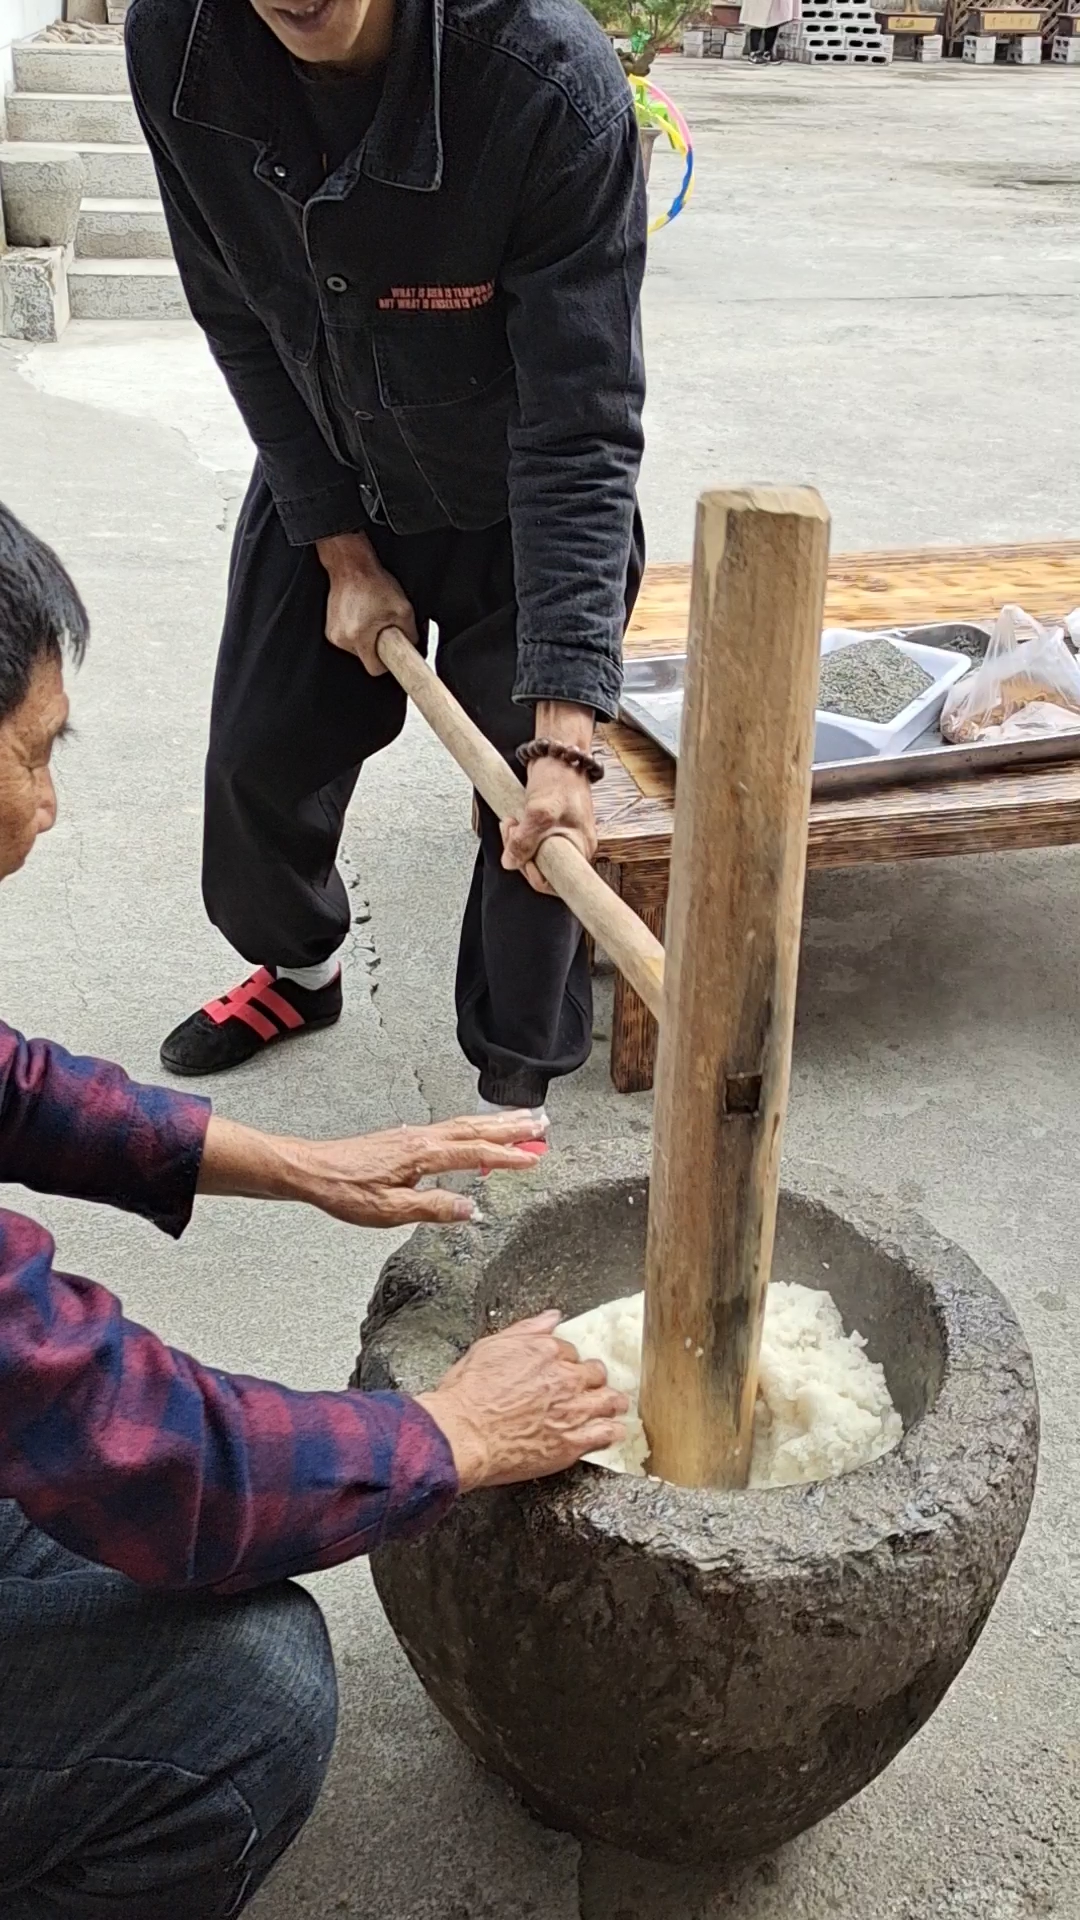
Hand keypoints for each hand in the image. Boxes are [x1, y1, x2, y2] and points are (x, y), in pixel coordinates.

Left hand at [198, 1111, 544, 1226]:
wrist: (311, 1170)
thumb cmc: (344, 1190)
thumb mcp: (390, 1211)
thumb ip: (433, 1208)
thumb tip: (470, 1209)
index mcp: (423, 1154)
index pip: (475, 1153)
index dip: (508, 1156)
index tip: (534, 1157)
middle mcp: (422, 1139)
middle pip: (476, 1129)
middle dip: (512, 1127)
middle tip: (542, 1123)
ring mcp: (414, 1136)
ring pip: (464, 1125)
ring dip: (495, 1123)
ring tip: (521, 1121)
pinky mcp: (405, 1140)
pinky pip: (450, 1128)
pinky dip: (473, 1127)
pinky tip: (475, 1133)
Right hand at [316, 531, 417, 675]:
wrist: (351, 566)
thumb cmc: (373, 583)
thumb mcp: (403, 609)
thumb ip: (411, 634)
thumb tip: (411, 647)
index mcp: (358, 637)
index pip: (374, 669)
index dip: (386, 663)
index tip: (390, 654)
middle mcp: (342, 638)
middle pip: (365, 659)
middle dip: (376, 647)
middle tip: (383, 626)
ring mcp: (333, 633)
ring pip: (357, 649)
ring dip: (366, 638)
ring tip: (371, 617)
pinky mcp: (330, 628)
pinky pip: (348, 639)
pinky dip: (356, 631)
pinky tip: (361, 615)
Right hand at [417, 1309, 627, 1491]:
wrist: (462, 1434)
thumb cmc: (468, 1393)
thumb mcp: (490, 1347)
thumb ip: (526, 1329)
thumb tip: (552, 1317)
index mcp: (546, 1351)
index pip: (570, 1351)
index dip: (566, 1362)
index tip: (562, 1370)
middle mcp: (565, 1378)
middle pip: (595, 1373)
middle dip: (592, 1378)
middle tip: (588, 1387)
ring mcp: (572, 1410)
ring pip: (609, 1401)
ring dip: (610, 1401)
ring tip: (611, 1405)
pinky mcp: (573, 1442)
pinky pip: (606, 1434)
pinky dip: (611, 1431)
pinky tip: (610, 1431)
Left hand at [500, 701, 596, 896]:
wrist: (559, 755)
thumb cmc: (559, 779)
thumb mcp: (538, 812)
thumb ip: (524, 841)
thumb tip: (510, 862)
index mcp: (580, 848)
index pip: (557, 883)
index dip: (535, 875)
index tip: (523, 860)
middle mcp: (574, 847)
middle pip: (542, 869)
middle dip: (520, 854)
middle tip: (512, 830)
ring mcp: (563, 838)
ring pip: (534, 856)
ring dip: (516, 842)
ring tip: (512, 822)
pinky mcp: (552, 829)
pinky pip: (533, 843)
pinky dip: (520, 835)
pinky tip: (516, 821)